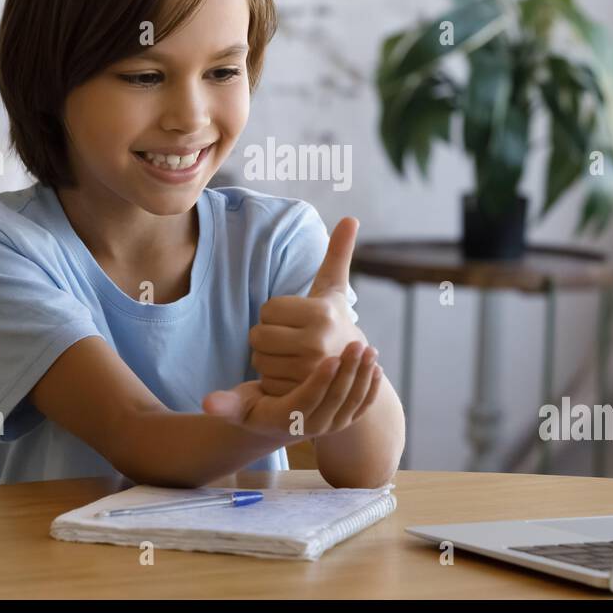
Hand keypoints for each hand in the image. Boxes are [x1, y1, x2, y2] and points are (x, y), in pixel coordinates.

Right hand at [203, 340, 381, 439]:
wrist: (278, 425)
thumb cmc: (256, 409)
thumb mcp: (240, 407)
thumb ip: (225, 405)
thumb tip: (207, 404)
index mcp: (289, 420)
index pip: (308, 401)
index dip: (320, 381)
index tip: (332, 357)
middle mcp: (313, 427)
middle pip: (335, 399)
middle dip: (349, 373)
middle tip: (360, 344)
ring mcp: (332, 425)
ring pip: (352, 401)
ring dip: (362, 376)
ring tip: (370, 350)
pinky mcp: (344, 420)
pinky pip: (362, 405)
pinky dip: (371, 388)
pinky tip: (377, 366)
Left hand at [250, 216, 366, 396]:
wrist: (353, 373)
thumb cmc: (335, 323)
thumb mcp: (334, 290)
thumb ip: (338, 253)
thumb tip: (351, 217)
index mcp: (321, 313)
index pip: (268, 309)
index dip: (276, 314)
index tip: (296, 320)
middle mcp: (317, 342)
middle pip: (258, 335)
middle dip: (268, 336)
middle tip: (290, 340)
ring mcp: (309, 372)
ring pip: (258, 358)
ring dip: (268, 358)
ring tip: (292, 357)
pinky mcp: (300, 394)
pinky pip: (264, 381)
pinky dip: (271, 379)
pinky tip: (290, 376)